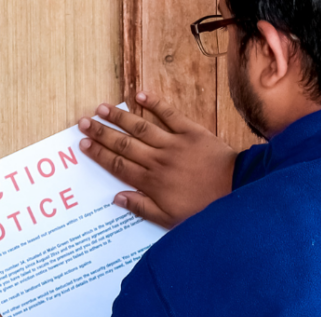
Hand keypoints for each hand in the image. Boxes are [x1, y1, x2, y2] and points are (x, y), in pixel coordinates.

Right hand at [78, 92, 237, 228]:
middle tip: (84, 122)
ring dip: (120, 116)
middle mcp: (158, 160)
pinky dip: (154, 104)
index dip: (100, 154)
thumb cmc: (203, 208)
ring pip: (141, 127)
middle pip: (124, 144)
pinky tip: (139, 95)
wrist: (236, 191)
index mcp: (152, 182)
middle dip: (102, 132)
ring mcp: (174, 144)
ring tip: (102, 108)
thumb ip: (142, 207)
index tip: (84, 144)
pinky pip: (169, 115)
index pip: (119, 165)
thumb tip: (117, 198)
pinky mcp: (192, 132)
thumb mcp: (170, 218)